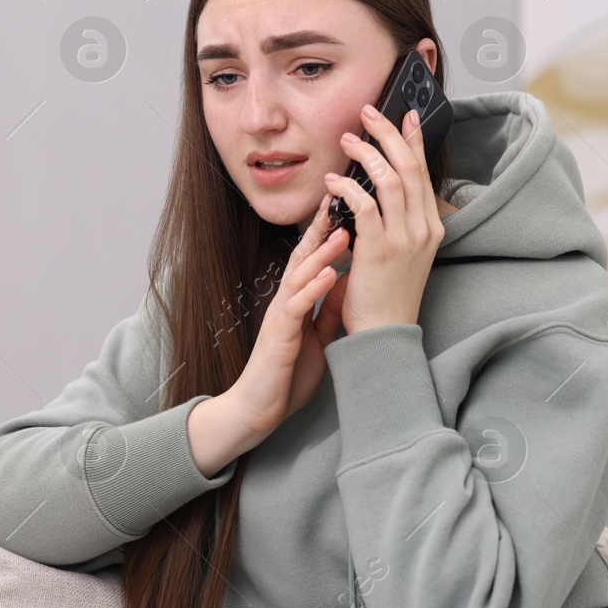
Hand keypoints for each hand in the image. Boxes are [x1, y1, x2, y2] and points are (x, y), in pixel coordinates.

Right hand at [223, 193, 351, 437]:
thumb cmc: (286, 374)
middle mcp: (286, 301)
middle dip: (322, 228)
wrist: (258, 409)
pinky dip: (314, 289)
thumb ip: (328, 308)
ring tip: (344, 231)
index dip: (328, 232)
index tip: (346, 205)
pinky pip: (297, 308)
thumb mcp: (316, 336)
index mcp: (296, 301)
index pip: (312, 258)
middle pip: (303, 256)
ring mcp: (280, 317)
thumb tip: (349, 281)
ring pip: (300, 276)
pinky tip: (331, 275)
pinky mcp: (279, 337)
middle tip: (341, 198)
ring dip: (322, 253)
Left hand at [323, 105, 444, 334]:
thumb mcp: (407, 253)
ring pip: (389, 179)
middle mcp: (423, 229)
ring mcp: (404, 238)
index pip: (424, 172)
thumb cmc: (388, 294)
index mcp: (432, 227)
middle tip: (369, 113)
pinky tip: (332, 182)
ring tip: (347, 141)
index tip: (403, 115)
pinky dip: (346, 188)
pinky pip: (364, 205)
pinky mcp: (379, 249)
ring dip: (365, 154)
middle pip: (409, 166)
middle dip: (388, 134)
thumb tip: (381, 186)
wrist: (384, 334)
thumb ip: (400, 221)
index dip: (413, 140)